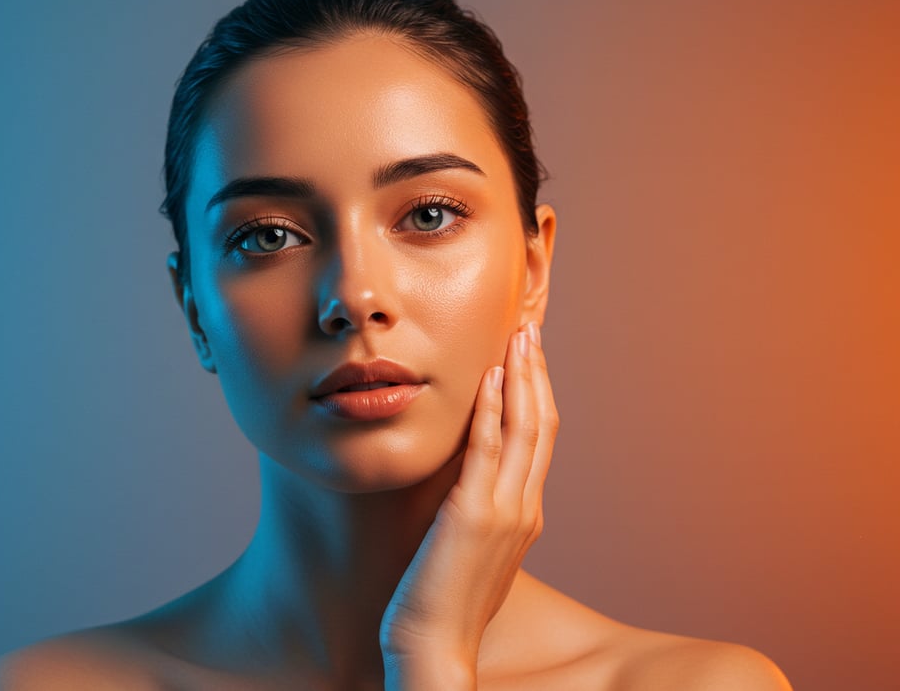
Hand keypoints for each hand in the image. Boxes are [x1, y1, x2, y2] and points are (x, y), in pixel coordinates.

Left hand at [380, 322, 559, 688]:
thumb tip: (469, 486)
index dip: (537, 394)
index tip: (529, 358)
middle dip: (537, 374)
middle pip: (543, 425)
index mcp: (525, 514)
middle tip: (529, 331)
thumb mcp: (474, 551)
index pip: (540, 440)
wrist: (435, 647)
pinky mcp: (473, 515)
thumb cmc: (444, 603)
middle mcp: (525, 508)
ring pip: (525, 429)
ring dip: (522, 378)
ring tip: (518, 337)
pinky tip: (490, 377)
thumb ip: (480, 513)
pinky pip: (488, 450)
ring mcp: (504, 511)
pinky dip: (493, 409)